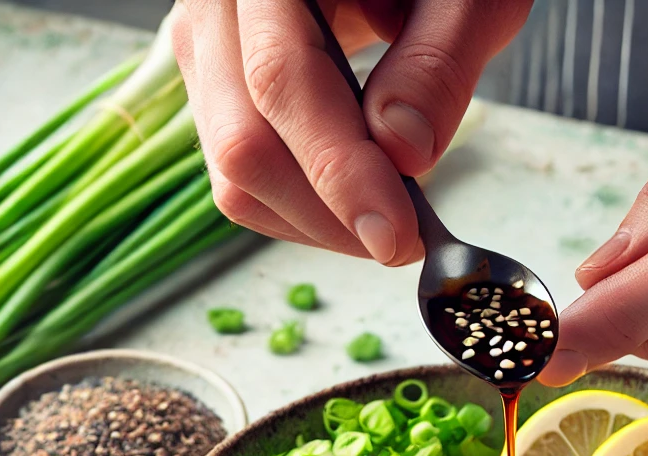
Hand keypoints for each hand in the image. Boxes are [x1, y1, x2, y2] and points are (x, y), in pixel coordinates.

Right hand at [172, 0, 530, 262]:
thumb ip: (438, 62)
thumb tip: (403, 150)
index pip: (282, 79)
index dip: (339, 169)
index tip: (396, 235)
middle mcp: (217, 11)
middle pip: (244, 144)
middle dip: (331, 216)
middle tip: (408, 241)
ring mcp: (210, 59)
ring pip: (237, 179)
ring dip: (320, 225)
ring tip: (392, 220)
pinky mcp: (221, 102)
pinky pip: (247, 185)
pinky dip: (308, 215)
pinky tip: (363, 205)